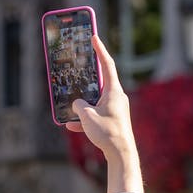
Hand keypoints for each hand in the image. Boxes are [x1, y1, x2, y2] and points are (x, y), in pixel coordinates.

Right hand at [66, 35, 142, 192]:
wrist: (122, 155)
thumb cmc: (108, 133)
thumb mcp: (87, 116)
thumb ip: (79, 106)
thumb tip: (77, 104)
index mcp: (113, 91)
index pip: (107, 64)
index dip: (100, 50)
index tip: (95, 37)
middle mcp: (116, 97)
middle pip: (99, 81)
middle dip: (87, 77)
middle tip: (79, 66)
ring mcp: (115, 109)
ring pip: (95, 100)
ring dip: (82, 103)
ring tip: (70, 105)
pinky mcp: (112, 120)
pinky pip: (95, 114)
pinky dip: (84, 119)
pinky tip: (71, 126)